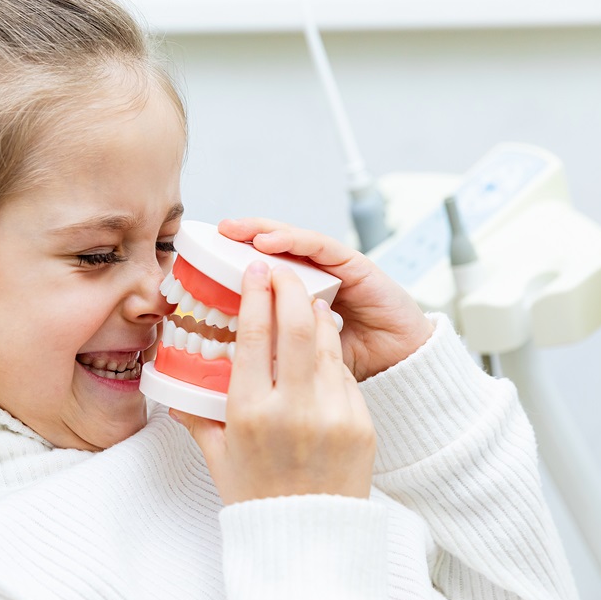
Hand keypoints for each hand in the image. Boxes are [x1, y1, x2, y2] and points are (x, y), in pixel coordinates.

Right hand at [171, 261, 374, 503]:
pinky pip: (344, 374)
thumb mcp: (218, 455)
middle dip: (290, 287)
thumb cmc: (256, 497)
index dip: (256, 294)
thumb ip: (196, 416)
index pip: (255, 335)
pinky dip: (331, 352)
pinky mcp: (361, 422)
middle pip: (297, 325)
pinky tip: (323, 343)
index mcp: (251, 412)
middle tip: (282, 271)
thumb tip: (175, 390)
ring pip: (327, 343)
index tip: (255, 270)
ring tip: (305, 299)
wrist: (309, 541)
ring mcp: (333, 413)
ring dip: (315, 314)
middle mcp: (293, 408)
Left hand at [219, 217, 432, 381]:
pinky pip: (320, 247)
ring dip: (261, 231)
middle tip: (215, 232)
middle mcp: (311, 277)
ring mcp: (332, 269)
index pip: (259, 275)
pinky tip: (268, 241)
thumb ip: (267, 353)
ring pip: (291, 242)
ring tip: (235, 230)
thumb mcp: (296, 360)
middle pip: (271, 252)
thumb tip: (213, 369)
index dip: (231, 265)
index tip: (199, 263)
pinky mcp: (354, 265)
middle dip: (241, 239)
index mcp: (293, 300)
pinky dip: (293, 240)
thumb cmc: (350, 365)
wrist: (401, 367)